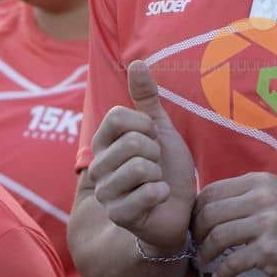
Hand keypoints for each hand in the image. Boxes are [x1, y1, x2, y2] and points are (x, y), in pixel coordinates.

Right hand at [87, 63, 195, 253]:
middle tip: (156, 165)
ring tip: (156, 181)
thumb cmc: (167, 168)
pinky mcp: (119, 215)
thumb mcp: (159, 128)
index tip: (152, 139)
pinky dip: (162, 193)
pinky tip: (158, 198)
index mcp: (103, 142)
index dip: (145, 125)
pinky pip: (146, 192)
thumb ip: (146, 97)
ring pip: (140, 167)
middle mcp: (97, 166)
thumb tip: (136, 61)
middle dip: (156, 153)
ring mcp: (105, 193)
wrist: (179, 208)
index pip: (117, 116)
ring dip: (159, 174)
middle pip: (132, 142)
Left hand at [193, 173, 276, 276]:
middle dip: (197, 233)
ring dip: (205, 253)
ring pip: (217, 236)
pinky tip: (221, 276)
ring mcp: (267, 223)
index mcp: (261, 182)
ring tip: (205, 261)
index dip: (195, 211)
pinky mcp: (270, 250)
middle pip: (209, 213)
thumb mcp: (275, 199)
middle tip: (197, 246)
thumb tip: (203, 210)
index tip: (195, 227)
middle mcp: (263, 197)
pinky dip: (221, 272)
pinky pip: (232, 262)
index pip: (211, 191)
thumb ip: (244, 199)